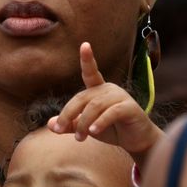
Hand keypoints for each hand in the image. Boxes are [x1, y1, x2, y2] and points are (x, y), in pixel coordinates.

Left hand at [50, 42, 162, 161]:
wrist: (137, 141)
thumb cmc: (112, 130)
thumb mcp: (87, 128)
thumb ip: (70, 125)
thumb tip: (49, 124)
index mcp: (99, 89)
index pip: (91, 72)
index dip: (87, 59)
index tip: (84, 44)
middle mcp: (109, 89)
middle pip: (83, 97)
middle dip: (69, 114)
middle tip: (59, 129)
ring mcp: (121, 97)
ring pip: (95, 106)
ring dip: (83, 123)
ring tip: (79, 138)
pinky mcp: (130, 108)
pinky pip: (112, 112)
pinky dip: (100, 122)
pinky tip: (93, 132)